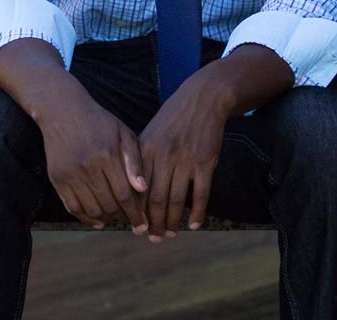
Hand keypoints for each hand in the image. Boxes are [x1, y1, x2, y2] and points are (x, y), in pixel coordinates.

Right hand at [39, 79, 148, 234]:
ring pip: (91, 210)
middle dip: (122, 218)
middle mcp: (87, 167)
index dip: (135, 213)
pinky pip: (72, 208)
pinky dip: (86, 218)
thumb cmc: (99, 121)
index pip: (125, 194)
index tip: (143, 225)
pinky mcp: (57, 179)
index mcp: (107, 155)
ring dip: (106, 219)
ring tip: (116, 219)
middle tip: (131, 222)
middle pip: (108, 205)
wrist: (63, 110)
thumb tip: (143, 189)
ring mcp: (70, 174)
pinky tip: (97, 220)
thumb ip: (134, 160)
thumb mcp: (122, 133)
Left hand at [138, 65, 230, 242]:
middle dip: (154, 223)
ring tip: (170, 234)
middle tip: (154, 238)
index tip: (135, 225)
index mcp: (147, 149)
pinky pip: (201, 194)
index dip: (136, 210)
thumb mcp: (151, 132)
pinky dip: (198, 213)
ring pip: (177, 200)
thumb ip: (140, 158)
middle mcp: (164, 156)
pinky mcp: (205, 162)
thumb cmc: (173, 117)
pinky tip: (194, 225)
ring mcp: (186, 160)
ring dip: (173, 222)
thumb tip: (131, 189)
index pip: (137, 188)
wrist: (203, 98)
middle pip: (156, 199)